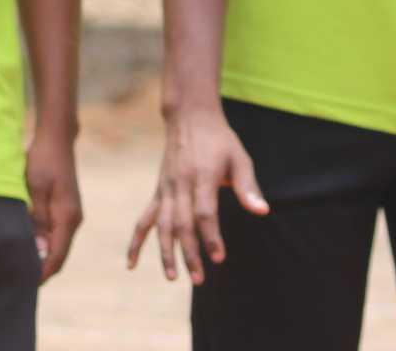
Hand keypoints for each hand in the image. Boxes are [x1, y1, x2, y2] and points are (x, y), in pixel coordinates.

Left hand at [26, 121, 82, 283]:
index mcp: (68, 217)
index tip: (22, 285)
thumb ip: (37, 220)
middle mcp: (74, 219)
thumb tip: (38, 250)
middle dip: (40, 269)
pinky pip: (56, 235)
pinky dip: (43, 244)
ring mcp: (71, 215)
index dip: (41, 274)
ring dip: (41, 256)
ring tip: (17, 264)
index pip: (57, 257)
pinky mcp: (65, 209)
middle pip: (58, 255)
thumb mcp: (35, 189)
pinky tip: (27, 244)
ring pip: (57, 246)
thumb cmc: (43, 160)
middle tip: (14, 279)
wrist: (57, 138)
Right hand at [124, 98, 267, 285]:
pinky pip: (143, 220)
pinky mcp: (158, 192)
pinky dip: (136, 242)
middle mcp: (180, 184)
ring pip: (161, 225)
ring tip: (173, 276)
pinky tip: (132, 264)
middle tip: (199, 278)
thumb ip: (248, 187)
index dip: (211, 237)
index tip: (219, 257)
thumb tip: (263, 212)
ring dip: (166, 252)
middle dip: (189, 253)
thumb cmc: (220, 140)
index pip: (204, 213)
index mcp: (202, 176)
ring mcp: (166, 189)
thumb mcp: (239, 158)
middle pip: (182, 224)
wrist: (189, 117)